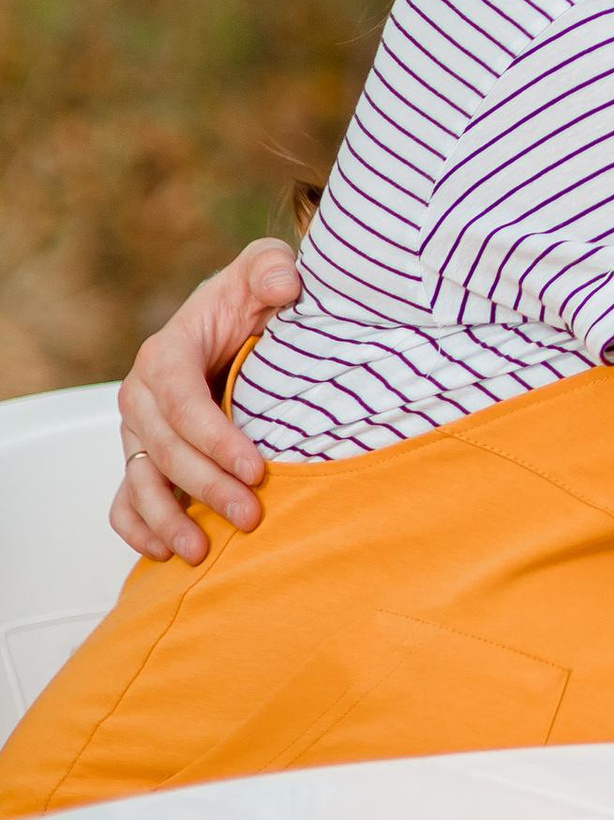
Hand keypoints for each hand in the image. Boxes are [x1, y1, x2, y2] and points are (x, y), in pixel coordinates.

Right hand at [110, 240, 300, 561]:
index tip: (258, 468)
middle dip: (206, 486)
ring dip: (168, 520)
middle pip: (165, 449)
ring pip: (140, 482)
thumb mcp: (264, 269)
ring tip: (202, 551)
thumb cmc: (252, 296)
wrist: (235, 321)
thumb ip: (271, 267)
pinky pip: (124, 500)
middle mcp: (141, 396)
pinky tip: (166, 552)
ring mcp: (137, 432)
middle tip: (250, 515)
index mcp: (165, 353)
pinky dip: (138, 528)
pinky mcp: (142, 457)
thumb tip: (284, 284)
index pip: (182, 402)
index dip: (216, 439)